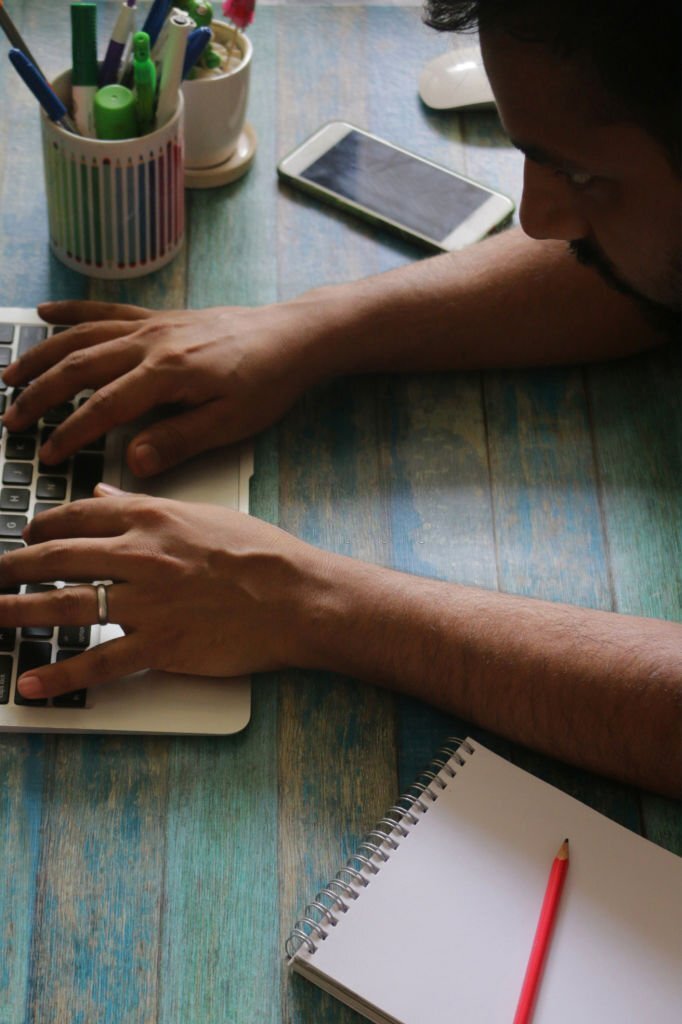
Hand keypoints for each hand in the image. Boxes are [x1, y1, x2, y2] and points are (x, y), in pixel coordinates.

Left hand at [0, 486, 317, 697]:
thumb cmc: (262, 553)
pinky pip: (98, 662)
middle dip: (14, 567)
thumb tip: (110, 494)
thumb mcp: (203, 513)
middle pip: (58, 559)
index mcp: (152, 518)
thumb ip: (148, 504)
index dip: (43, 526)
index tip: (26, 535)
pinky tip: (30, 683)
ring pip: (66, 606)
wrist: (297, 595)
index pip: (79, 515)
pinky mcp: (159, 645)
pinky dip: (60, 674)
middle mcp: (141, 556)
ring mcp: (147, 602)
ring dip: (18, 611)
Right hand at [2, 299, 319, 476]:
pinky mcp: (160, 316)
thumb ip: (179, 442)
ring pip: (81, 336)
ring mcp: (153, 325)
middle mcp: (151, 343)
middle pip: (78, 367)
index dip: (71, 433)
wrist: (293, 337)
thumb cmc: (267, 382)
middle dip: (39, 396)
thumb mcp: (230, 424)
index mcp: (167, 375)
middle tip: (11, 421)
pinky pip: (106, 309)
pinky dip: (72, 312)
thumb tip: (133, 462)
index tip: (46, 455)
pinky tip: (45, 314)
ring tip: (8, 375)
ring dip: (41, 355)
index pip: (104, 407)